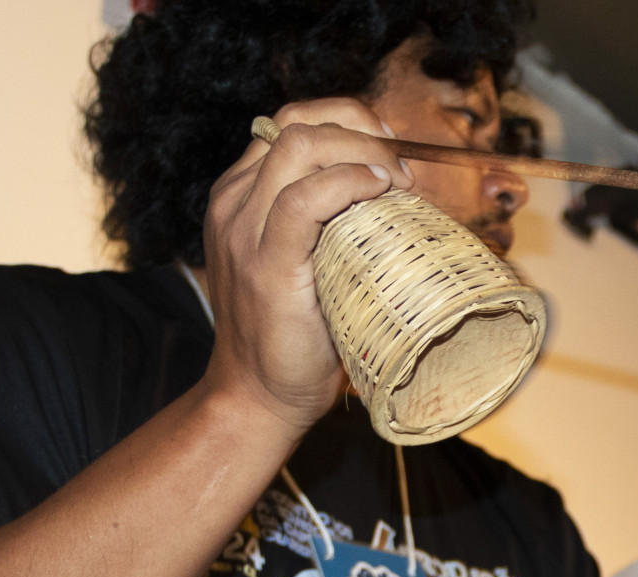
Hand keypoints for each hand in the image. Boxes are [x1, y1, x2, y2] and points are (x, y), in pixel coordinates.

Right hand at [198, 98, 415, 439]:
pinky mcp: (265, 262)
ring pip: (300, 146)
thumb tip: (394, 197)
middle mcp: (234, 202)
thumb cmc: (297, 335)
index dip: (346, 121)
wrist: (260, 395)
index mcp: (240, 194)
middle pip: (297, 123)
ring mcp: (243, 229)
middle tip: (402, 166)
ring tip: (398, 181)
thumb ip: (328, 224)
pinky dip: (348, 183)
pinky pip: (304, 199)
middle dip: (361, 128)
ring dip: (362, 151)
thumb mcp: (308, 262)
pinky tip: (379, 192)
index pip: (290, 123)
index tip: (390, 148)